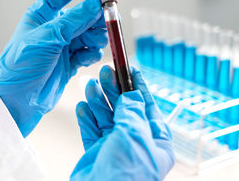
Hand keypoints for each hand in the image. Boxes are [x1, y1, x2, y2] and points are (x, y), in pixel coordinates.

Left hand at [0, 0, 110, 136]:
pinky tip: (84, 59)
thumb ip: (72, 22)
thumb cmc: (20, 66)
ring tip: (92, 44)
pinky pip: (89, 51)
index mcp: (42, 14)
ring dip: (96, 37)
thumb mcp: (46, 39)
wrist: (16, 99)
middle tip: (108, 20)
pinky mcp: (70, 61)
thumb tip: (96, 5)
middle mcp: (55, 27)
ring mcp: (63, 44)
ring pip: (90, 32)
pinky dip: (91, 53)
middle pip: (84, 13)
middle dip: (97, 16)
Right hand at [71, 66, 174, 180]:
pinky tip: (83, 106)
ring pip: (106, 117)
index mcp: (155, 141)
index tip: (131, 68)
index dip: (138, 86)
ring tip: (90, 86)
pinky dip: (87, 117)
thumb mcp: (134, 135)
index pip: (147, 107)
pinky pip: (92, 130)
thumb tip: (132, 96)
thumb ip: (132, 112)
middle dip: (114, 89)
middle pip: (125, 109)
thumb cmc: (126, 173)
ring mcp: (115, 147)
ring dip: (98, 100)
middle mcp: (136, 142)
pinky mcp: (97, 152)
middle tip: (106, 72)